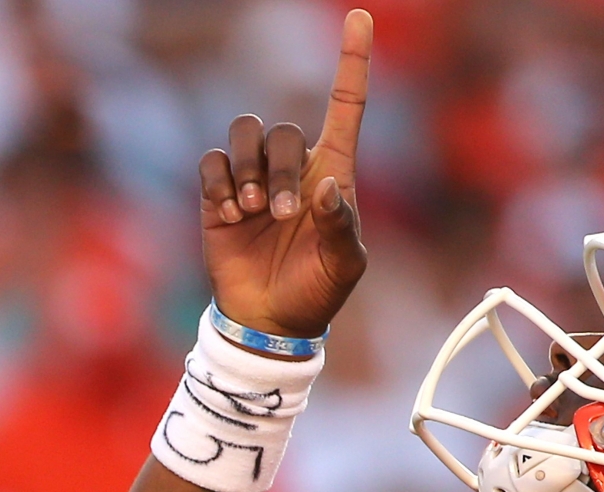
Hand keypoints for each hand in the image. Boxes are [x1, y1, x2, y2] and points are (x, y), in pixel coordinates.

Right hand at [198, 9, 371, 337]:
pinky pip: (212, 161)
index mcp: (334, 177)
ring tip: (250, 213)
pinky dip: (220, 184)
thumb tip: (324, 185)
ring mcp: (255, 180)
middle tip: (279, 216)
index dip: (353, 65)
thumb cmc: (317, 291)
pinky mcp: (220, 193)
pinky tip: (229, 216)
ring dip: (248, 171)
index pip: (346, 109)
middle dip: (280, 171)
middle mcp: (295, 170)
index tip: (361, 19)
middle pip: (285, 131)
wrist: (271, 321)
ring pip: (246, 134)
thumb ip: (339, 225)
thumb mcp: (343, 265)